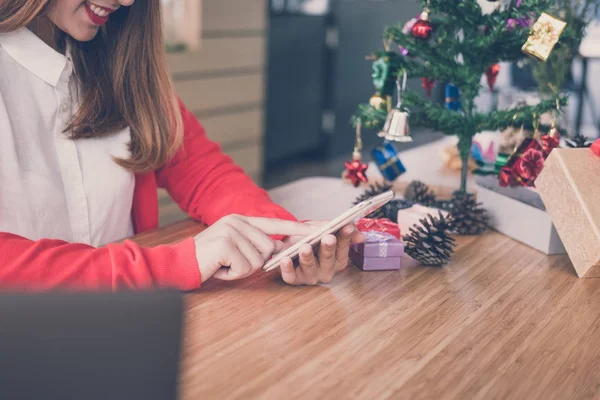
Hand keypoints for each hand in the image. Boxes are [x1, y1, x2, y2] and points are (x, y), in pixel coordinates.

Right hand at [193, 215, 314, 281]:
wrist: (177, 264)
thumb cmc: (208, 260)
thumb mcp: (233, 247)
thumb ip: (254, 245)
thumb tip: (279, 251)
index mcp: (241, 220)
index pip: (275, 224)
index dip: (298, 228)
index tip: (320, 228)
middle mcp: (237, 222)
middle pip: (269, 249)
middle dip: (253, 263)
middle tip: (230, 263)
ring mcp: (231, 232)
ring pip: (258, 261)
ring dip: (241, 270)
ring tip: (223, 265)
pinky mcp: (226, 245)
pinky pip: (245, 268)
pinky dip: (232, 275)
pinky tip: (219, 269)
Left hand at [279, 222, 364, 285]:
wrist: (289, 246)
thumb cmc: (308, 238)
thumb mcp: (322, 229)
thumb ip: (338, 229)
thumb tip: (360, 236)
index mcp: (337, 259)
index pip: (343, 248)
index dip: (345, 237)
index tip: (347, 226)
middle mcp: (326, 270)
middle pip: (328, 259)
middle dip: (328, 248)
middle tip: (328, 237)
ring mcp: (310, 276)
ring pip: (310, 268)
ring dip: (307, 257)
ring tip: (305, 247)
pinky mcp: (294, 279)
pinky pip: (290, 276)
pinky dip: (287, 268)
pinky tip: (285, 259)